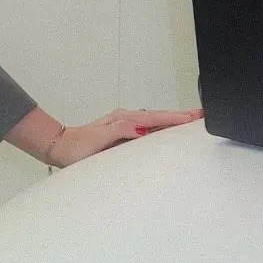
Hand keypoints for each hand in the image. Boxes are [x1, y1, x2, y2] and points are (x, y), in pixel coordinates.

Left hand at [48, 107, 202, 166]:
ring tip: (192, 120)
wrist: (61, 147)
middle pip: (159, 116)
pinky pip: (148, 127)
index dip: (176, 118)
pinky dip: (162, 126)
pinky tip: (168, 129)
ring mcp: (125, 124)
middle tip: (201, 115)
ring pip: (155, 121)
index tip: (194, 118)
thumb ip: (120, 131)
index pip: (155, 118)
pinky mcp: (123, 131)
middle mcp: (126, 119)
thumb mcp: (98, 139)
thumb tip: (141, 128)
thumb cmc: (77, 147)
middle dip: (180, 115)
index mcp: (123, 119)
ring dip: (173, 120)